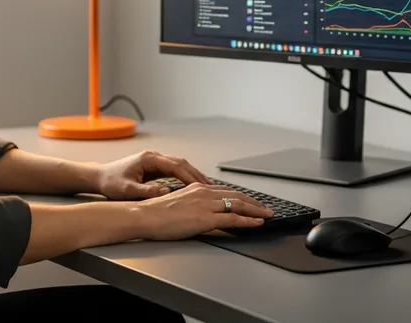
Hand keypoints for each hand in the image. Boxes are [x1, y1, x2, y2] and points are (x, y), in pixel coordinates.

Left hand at [94, 149, 211, 199]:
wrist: (99, 177)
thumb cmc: (110, 182)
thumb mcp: (127, 190)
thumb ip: (146, 191)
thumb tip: (166, 191)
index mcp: (149, 159)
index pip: (176, 166)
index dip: (190, 176)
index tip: (201, 187)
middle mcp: (153, 157)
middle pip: (181, 163)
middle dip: (196, 174)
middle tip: (210, 187)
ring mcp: (154, 161)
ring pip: (179, 165)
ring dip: (192, 175)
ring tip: (206, 187)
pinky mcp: (153, 167)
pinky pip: (174, 170)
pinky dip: (184, 176)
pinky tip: (191, 186)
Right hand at [135, 182, 272, 239]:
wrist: (144, 216)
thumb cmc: (155, 213)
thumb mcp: (177, 202)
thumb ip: (191, 203)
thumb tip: (199, 211)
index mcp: (196, 188)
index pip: (225, 190)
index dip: (241, 196)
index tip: (250, 201)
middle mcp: (204, 193)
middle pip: (236, 195)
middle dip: (253, 202)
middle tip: (265, 207)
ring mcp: (206, 205)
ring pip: (238, 205)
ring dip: (255, 210)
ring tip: (267, 214)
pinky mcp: (205, 219)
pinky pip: (233, 219)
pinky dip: (248, 220)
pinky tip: (256, 222)